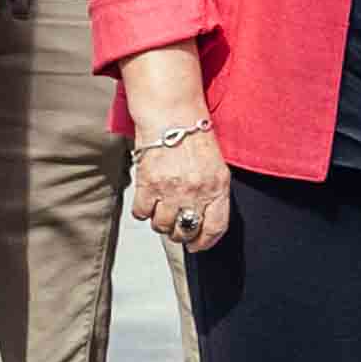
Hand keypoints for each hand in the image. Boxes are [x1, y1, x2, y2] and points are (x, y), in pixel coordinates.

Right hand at [134, 123, 233, 251]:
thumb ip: (214, 194)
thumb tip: (204, 221)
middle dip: (181, 234)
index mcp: (218, 187)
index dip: (206, 242)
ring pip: (162, 226)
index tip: (198, 245)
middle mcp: (195, 192)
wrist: (172, 116)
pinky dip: (144, 212)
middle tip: (177, 226)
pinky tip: (148, 202)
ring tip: (163, 210)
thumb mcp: (217, 167)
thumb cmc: (195, 139)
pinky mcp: (148, 185)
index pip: (215, 228)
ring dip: (161, 223)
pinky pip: (142, 213)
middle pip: (185, 232)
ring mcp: (170, 190)